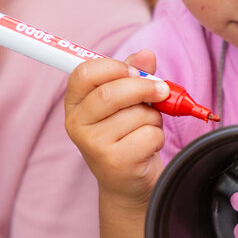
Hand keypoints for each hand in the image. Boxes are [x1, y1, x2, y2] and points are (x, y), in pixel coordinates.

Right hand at [64, 49, 169, 210]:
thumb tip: (147, 54)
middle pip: (111, 93)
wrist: (127, 183)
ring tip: (145, 130)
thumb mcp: (127, 101)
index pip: (85, 73)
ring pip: (136, 114)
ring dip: (153, 119)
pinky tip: (147, 148)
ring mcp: (93, 145)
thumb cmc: (127, 134)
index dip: (115, 67)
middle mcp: (77, 124)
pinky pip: (148, 135)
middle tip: (162, 90)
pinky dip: (157, 138)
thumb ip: (135, 74)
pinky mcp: (114, 162)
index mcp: (75, 103)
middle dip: (144, 87)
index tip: (136, 71)